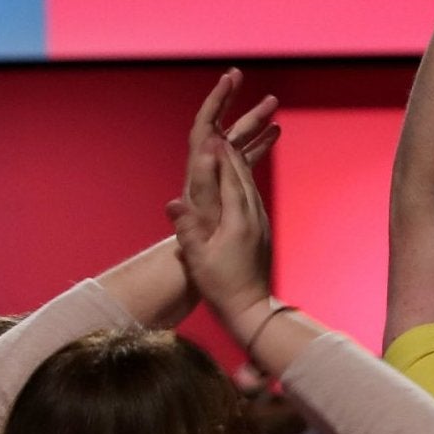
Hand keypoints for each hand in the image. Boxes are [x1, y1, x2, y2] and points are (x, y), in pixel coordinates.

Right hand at [166, 71, 275, 322]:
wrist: (251, 307)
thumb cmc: (221, 286)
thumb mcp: (198, 258)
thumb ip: (187, 228)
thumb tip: (172, 201)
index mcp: (237, 219)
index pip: (227, 178)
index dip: (218, 155)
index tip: (210, 133)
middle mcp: (253, 215)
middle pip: (241, 175)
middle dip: (230, 150)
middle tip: (219, 127)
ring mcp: (260, 221)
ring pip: (249, 184)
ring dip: (238, 162)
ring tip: (227, 144)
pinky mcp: (261, 228)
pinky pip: (252, 196)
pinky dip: (243, 180)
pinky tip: (236, 177)